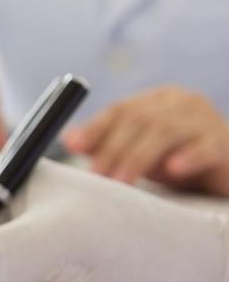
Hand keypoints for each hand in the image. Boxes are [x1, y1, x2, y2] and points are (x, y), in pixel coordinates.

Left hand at [64, 86, 228, 195]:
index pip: (120, 109)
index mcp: (156, 100)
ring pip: (166, 131)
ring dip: (138, 157)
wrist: (226, 170)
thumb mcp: (138, 151)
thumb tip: (68, 138)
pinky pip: (206, 147)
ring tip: (121, 181)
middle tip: (96, 175)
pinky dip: (188, 156)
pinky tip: (172, 170)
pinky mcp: (225, 142)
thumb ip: (106, 143)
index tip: (74, 147)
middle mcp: (181, 102)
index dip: (96, 128)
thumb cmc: (178, 158)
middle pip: (139, 120)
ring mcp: (206, 119)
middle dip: (113, 149)